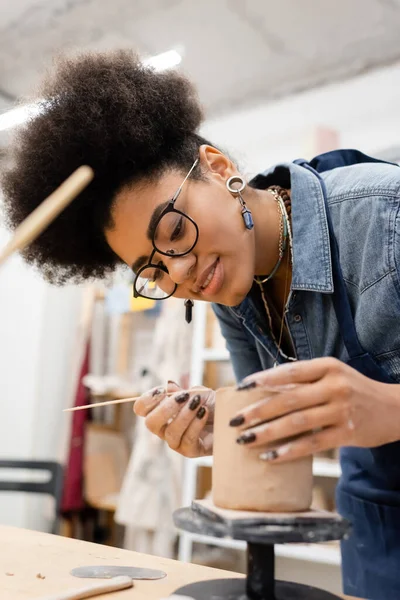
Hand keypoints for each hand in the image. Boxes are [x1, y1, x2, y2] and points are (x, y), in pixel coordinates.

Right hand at [134, 380, 214, 457]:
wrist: (231, 416)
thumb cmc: (212, 404)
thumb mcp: (197, 393)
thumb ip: (181, 391)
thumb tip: (168, 385)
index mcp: (161, 412)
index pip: (141, 408)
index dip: (147, 399)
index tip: (162, 390)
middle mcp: (165, 429)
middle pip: (150, 423)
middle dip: (166, 408)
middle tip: (183, 397)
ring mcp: (176, 442)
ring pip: (170, 433)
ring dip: (185, 415)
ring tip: (198, 404)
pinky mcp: (190, 451)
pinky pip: (187, 440)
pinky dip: (195, 424)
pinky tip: (204, 413)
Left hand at [230, 358, 399, 462]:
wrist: (394, 409)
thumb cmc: (354, 390)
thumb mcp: (333, 375)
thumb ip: (304, 379)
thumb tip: (263, 389)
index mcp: (327, 367)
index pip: (289, 372)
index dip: (262, 380)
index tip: (240, 388)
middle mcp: (334, 386)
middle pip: (288, 399)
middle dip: (257, 411)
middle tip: (234, 421)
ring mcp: (341, 410)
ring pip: (297, 423)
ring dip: (267, 433)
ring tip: (245, 440)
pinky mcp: (346, 433)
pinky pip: (311, 444)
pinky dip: (288, 451)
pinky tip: (270, 457)